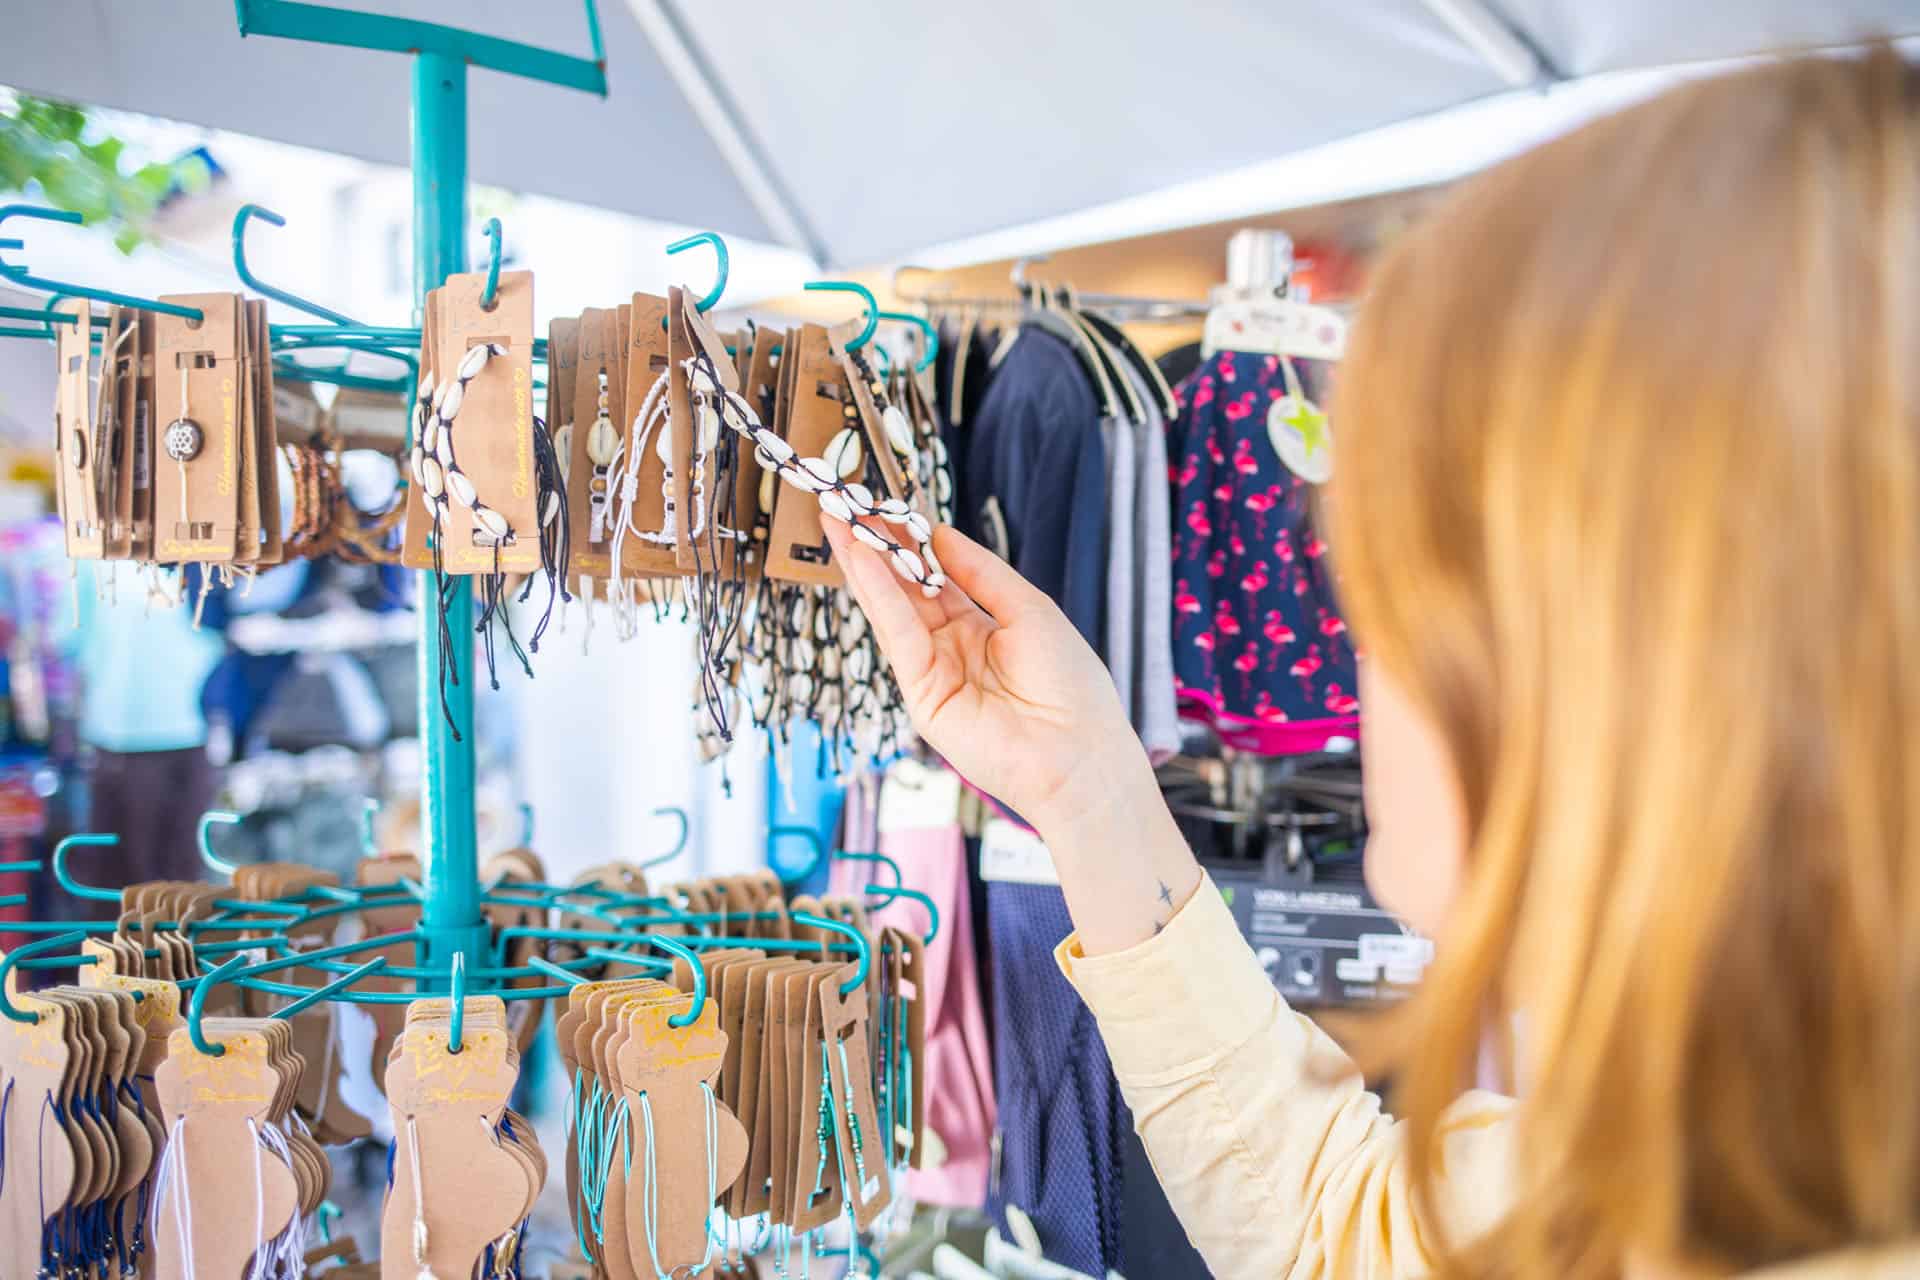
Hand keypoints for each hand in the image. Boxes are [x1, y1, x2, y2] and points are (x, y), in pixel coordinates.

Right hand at [825, 520, 1140, 831]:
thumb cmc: (1070, 684)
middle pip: (905, 589)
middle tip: (843, 503)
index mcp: (981, 627)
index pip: (934, 577)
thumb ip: (980, 572)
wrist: (1079, 753)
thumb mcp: (1028, 608)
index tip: (886, 503)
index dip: (910, 542)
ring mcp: (933, 672)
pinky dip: (880, 596)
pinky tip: (863, 560)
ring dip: (864, 564)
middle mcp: (952, 648)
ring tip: (838, 519)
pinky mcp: (921, 696)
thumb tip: (938, 534)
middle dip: (875, 547)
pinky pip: (898, 636)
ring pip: (892, 609)